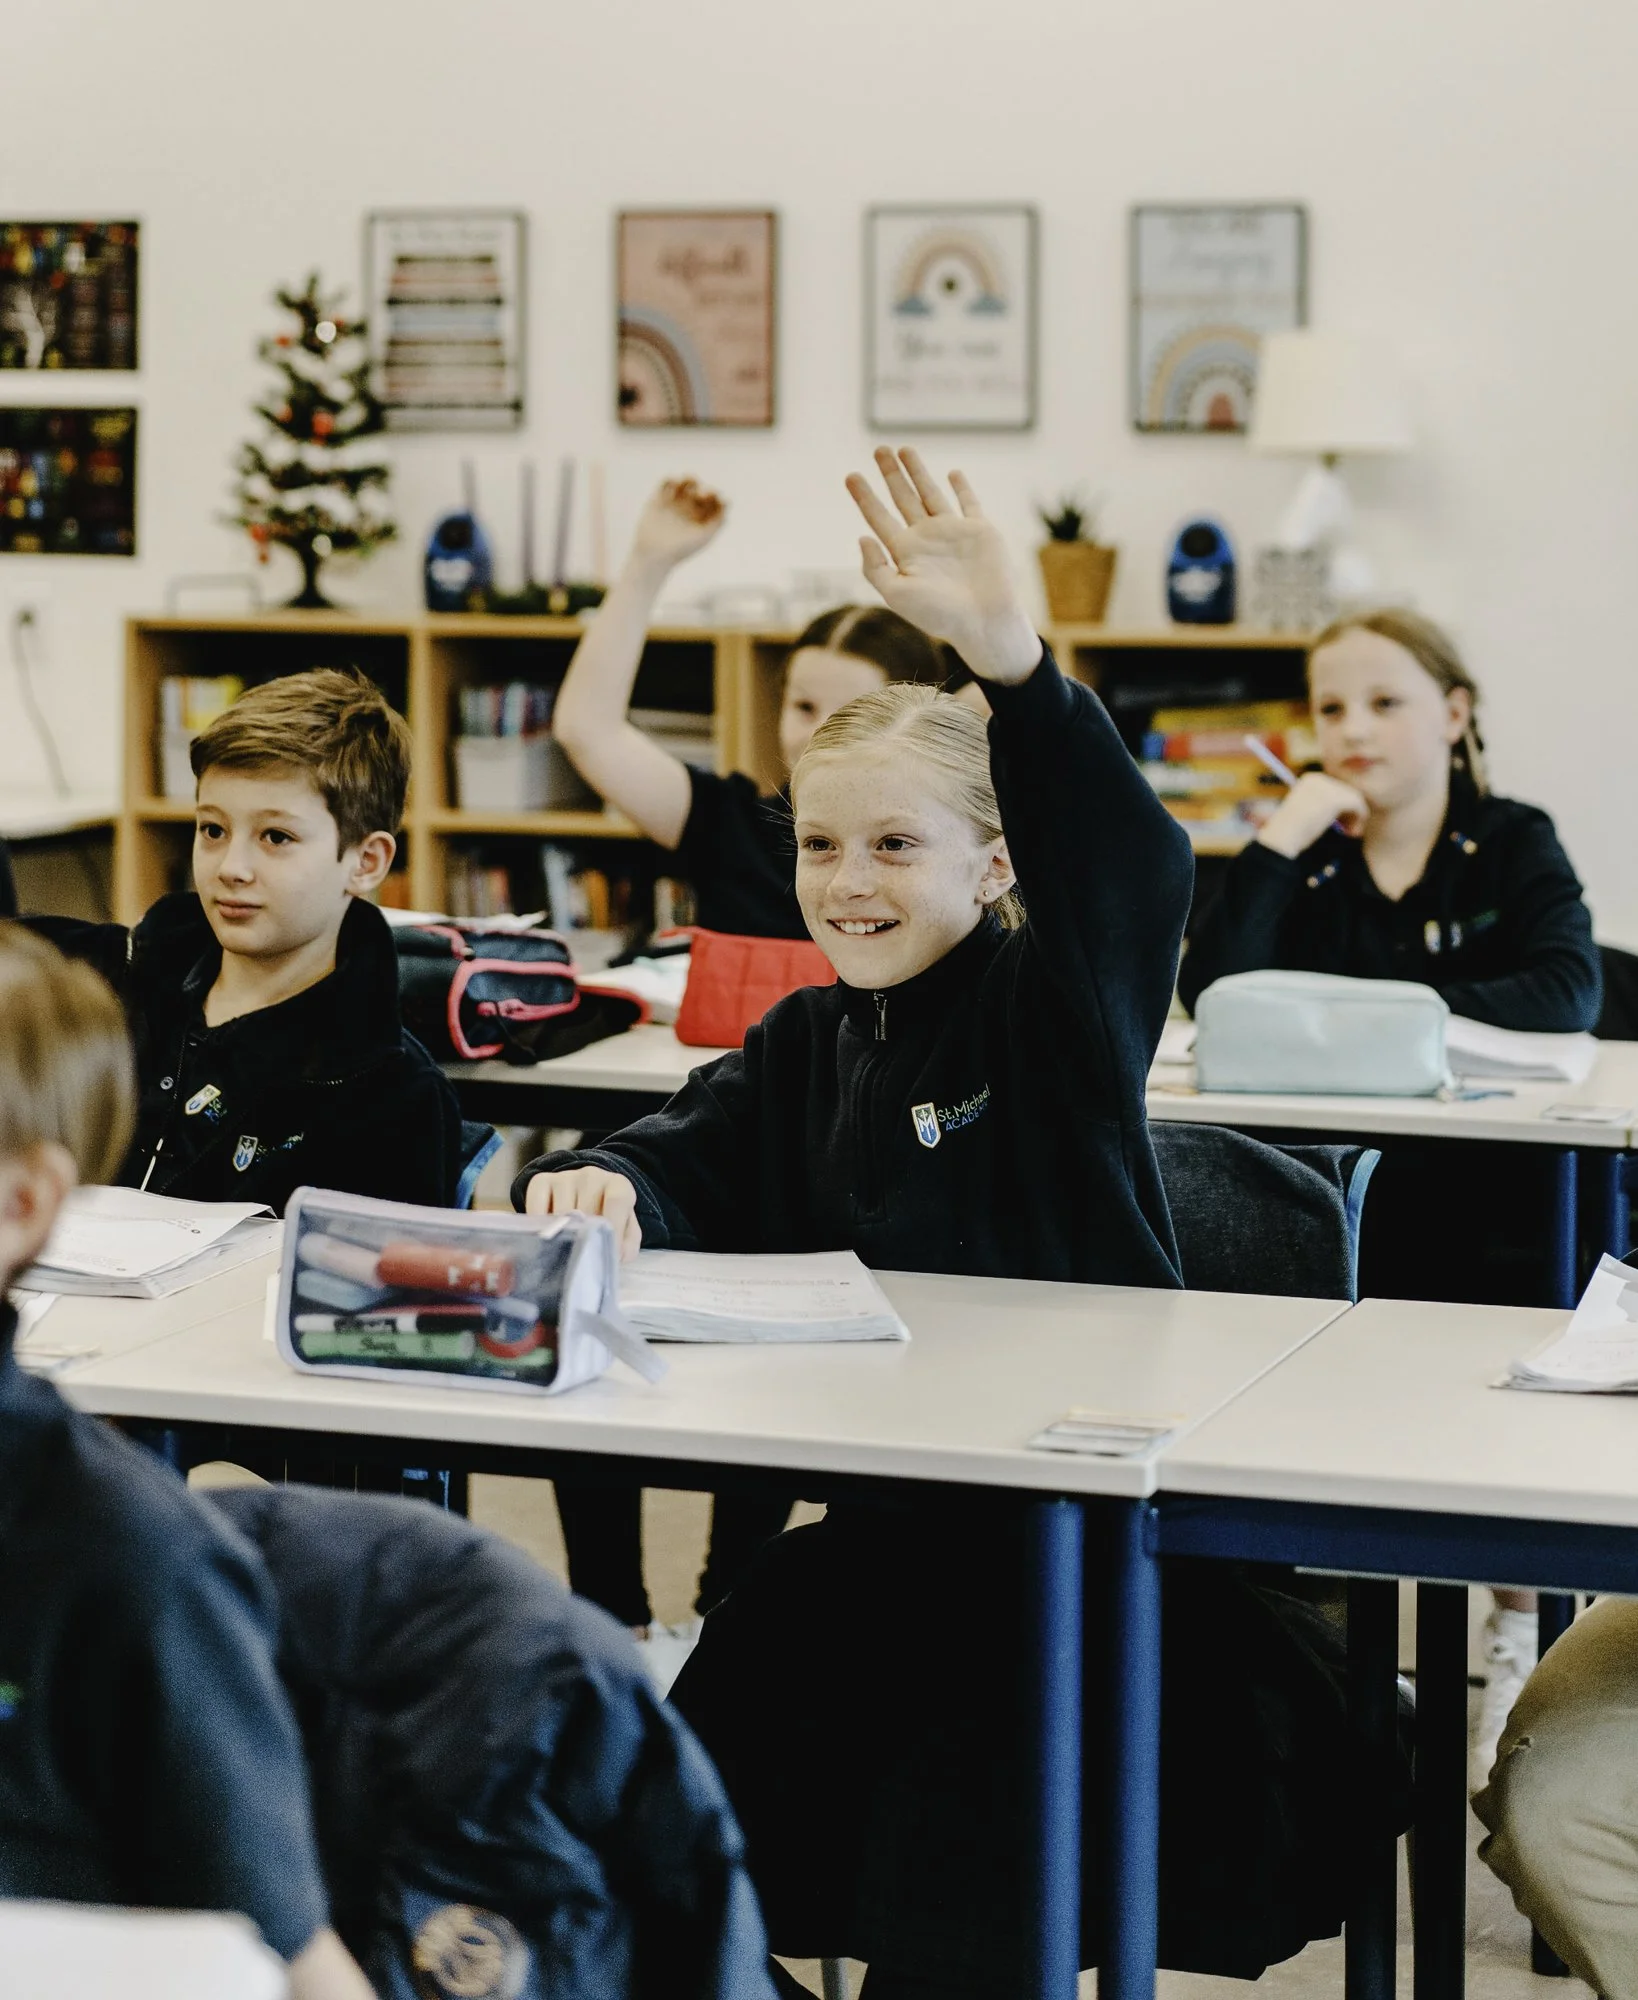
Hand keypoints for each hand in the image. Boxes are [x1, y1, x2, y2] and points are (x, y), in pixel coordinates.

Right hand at [523, 1167, 642, 1260]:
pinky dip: (537, 1223)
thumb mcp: (626, 1232)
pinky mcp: (542, 1180)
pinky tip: (545, 1235)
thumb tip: (616, 1255)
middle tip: (582, 1258)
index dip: (614, 1226)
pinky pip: (536, 1203)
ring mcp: (566, 1177)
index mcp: (618, 1185)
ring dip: (561, 1233)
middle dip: (584, 1236)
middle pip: (585, 1209)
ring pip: (560, 1210)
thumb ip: (627, 1245)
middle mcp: (592, 1176)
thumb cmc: (609, 1218)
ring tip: (564, 1249)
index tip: (608, 1252)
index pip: (617, 1201)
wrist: (588, 1196)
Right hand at [629, 478, 726, 572]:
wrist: (654, 554)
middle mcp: (689, 510)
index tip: (712, 499)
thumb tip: (726, 502)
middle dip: (704, 489)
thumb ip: (717, 521)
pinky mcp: (658, 500)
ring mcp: (674, 504)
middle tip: (701, 495)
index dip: (716, 495)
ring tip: (688, 483)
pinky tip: (673, 486)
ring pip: (685, 483)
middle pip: (702, 490)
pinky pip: (666, 482)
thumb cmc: (680, 550)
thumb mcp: (703, 537)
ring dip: (689, 478)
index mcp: (702, 519)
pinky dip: (671, 479)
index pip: (714, 501)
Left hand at [846, 447, 1040, 684]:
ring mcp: (952, 533)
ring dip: (918, 472)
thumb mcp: (897, 594)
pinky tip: (953, 473)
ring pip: (931, 494)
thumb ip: (875, 568)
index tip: (850, 476)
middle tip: (879, 449)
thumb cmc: (939, 614)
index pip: (879, 518)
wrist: (983, 620)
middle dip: (890, 474)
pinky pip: (969, 504)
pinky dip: (962, 488)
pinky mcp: (979, 531)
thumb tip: (862, 537)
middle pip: (903, 498)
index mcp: (905, 553)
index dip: (864, 497)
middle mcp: (926, 539)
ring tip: (903, 449)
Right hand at [1256, 771, 1368, 857]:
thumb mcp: (1305, 812)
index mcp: (1309, 779)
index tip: (1340, 824)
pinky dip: (1359, 819)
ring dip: (1355, 817)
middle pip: (1346, 792)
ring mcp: (1329, 787)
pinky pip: (1359, 806)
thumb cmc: (1291, 831)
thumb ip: (1322, 806)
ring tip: (1350, 833)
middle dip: (1349, 812)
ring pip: (1355, 798)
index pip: (1335, 788)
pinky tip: (1351, 832)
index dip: (1341, 807)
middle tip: (1347, 830)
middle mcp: (1320, 778)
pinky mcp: (1337, 798)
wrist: (1283, 836)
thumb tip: (1344, 811)